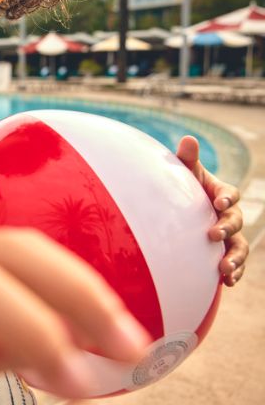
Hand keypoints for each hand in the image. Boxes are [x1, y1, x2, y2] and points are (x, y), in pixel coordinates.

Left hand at [176, 135, 247, 285]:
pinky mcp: (223, 253)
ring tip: (224, 269)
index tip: (219, 202)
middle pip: (236, 222)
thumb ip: (186, 159)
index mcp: (221, 194)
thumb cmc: (185, 188)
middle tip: (213, 234)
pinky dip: (234, 273)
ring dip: (235, 257)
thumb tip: (188, 138)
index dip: (227, 197)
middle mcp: (229, 215)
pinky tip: (227, 282)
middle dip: (227, 228)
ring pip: (239, 247)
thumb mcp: (185, 173)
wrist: (182, 212)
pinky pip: (234, 265)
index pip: (230, 193)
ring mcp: (228, 236)